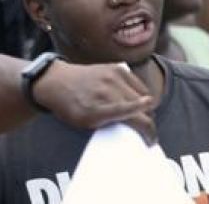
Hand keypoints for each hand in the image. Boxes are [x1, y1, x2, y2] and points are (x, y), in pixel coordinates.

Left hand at [33, 62, 156, 143]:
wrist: (57, 82)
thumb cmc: (70, 107)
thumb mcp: (85, 124)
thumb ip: (108, 125)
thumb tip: (134, 129)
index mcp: (97, 109)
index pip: (130, 115)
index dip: (147, 130)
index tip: (151, 139)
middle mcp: (106, 91)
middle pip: (143, 110)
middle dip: (147, 123)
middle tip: (144, 130)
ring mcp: (113, 77)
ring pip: (145, 97)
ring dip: (145, 109)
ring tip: (138, 114)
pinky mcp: (117, 68)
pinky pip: (140, 85)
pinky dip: (141, 94)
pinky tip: (134, 100)